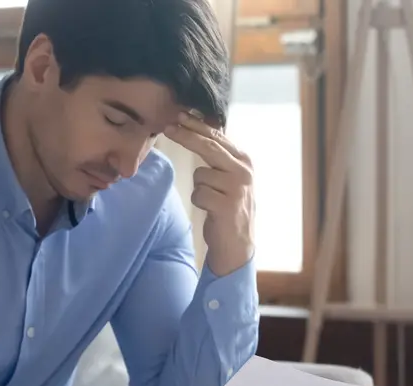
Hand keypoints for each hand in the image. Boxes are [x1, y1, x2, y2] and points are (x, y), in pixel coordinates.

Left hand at [164, 112, 254, 276]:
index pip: (217, 137)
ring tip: (212, 200)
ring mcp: (237, 187)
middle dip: (187, 135)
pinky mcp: (227, 205)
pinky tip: (211, 210)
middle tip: (169, 127)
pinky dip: (199, 202)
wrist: (237, 243)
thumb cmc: (227, 207)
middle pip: (209, 146)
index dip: (197, 125)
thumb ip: (218, 157)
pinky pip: (198, 194)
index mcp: (243, 160)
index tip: (179, 115)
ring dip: (199, 188)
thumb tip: (197, 130)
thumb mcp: (228, 177)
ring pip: (200, 175)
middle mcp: (243, 170)